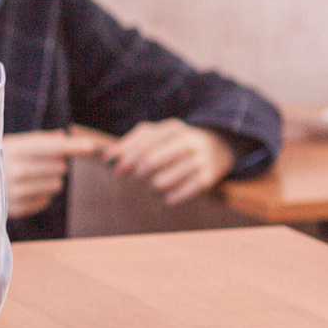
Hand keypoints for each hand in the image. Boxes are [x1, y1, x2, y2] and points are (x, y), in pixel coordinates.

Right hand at [0, 128, 109, 219]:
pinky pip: (46, 201)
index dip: (74, 146)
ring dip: (49, 181)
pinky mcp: (17, 209)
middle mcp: (16, 171)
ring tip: (29, 177)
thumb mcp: (13, 143)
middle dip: (55, 165)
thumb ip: (40, 141)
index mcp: (14, 150)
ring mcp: (16, 192)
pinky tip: (23, 190)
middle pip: (60, 168)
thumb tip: (64, 137)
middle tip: (36, 164)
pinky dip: (40, 195)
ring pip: (56, 186)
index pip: (53, 147)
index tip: (93, 146)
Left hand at [102, 120, 234, 202]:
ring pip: (162, 182)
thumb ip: (130, 143)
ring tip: (155, 185)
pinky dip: (168, 198)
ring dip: (152, 188)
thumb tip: (108, 157)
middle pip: (151, 162)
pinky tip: (167, 196)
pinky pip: (178, 195)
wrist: (220, 146)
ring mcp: (199, 160)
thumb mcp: (156, 135)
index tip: (117, 172)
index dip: (126, 160)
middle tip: (137, 179)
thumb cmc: (175, 142)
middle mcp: (188, 142)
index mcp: (172, 128)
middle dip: (138, 174)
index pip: (143, 145)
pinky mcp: (207, 178)